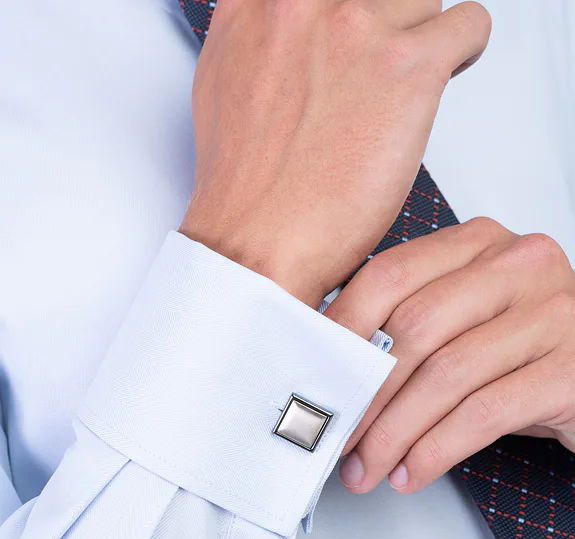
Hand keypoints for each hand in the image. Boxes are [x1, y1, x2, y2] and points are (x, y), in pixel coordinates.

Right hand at [180, 0, 490, 307]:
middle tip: (377, 71)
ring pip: (424, 3)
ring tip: (401, 92)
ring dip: (420, 44)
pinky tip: (440, 81)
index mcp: (258, 2)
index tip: (358, 29)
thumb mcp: (226, 82)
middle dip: (384, 24)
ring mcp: (356, 27)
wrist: (258, 243)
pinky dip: (466, 51)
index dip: (349, 10)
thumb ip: (261, 38)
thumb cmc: (246, 186)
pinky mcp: (407, 65)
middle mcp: (305, 1)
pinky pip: (470, 24)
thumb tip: (286, 27)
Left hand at [325, 218, 574, 492]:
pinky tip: (411, 472)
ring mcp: (553, 312)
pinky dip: (436, 450)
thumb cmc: (521, 351)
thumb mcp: (464, 322)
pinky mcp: (573, 369)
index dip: (341, 331)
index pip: (389, 275)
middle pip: (414, 328)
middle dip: (367, 395)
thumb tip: (328, 370)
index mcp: (478, 243)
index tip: (315, 378)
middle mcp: (518, 264)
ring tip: (368, 468)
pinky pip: (484, 413)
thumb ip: (408, 325)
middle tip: (338, 439)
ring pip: (446, 375)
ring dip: (394, 433)